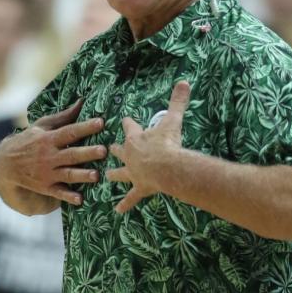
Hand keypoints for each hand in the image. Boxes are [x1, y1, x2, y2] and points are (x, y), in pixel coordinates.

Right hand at [0, 100, 106, 207]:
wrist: (6, 163)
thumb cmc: (29, 140)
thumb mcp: (42, 126)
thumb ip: (63, 117)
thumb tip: (82, 102)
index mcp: (49, 139)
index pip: (69, 132)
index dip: (85, 127)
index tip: (101, 122)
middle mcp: (49, 156)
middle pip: (71, 154)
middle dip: (87, 153)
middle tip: (103, 150)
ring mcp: (47, 173)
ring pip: (68, 174)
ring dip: (82, 175)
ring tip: (96, 175)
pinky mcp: (46, 187)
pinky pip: (58, 193)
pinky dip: (68, 197)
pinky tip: (80, 200)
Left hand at [108, 80, 190, 213]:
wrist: (166, 167)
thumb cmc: (167, 143)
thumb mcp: (173, 120)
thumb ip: (177, 101)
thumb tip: (185, 81)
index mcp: (135, 138)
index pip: (128, 126)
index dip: (128, 123)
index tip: (125, 120)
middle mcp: (130, 156)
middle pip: (119, 150)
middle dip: (115, 149)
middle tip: (110, 148)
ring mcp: (133, 173)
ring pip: (119, 174)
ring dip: (114, 175)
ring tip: (107, 177)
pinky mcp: (139, 188)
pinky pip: (130, 198)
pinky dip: (125, 204)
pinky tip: (118, 211)